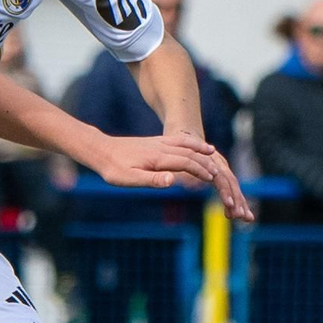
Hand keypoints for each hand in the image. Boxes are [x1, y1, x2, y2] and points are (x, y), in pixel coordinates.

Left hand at [93, 133, 252, 219]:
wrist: (101, 150)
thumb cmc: (113, 169)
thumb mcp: (129, 179)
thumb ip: (151, 180)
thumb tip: (173, 180)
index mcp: (156, 158)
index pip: (184, 163)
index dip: (200, 171)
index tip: (213, 180)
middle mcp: (161, 147)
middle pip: (190, 154)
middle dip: (207, 165)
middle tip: (221, 176)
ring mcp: (160, 143)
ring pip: (187, 146)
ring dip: (203, 154)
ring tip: (216, 160)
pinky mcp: (157, 142)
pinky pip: (181, 141)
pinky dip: (194, 144)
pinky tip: (202, 148)